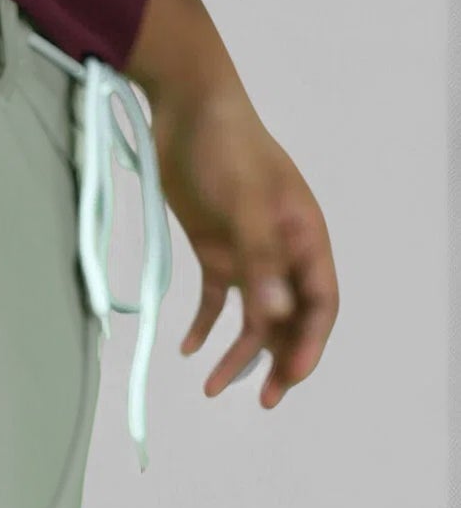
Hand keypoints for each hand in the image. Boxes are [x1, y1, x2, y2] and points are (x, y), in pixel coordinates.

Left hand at [150, 84, 338, 408]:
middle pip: (292, 317)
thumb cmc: (226, 147)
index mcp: (306, 237)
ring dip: (238, 352)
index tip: (287, 378)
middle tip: (263, 399)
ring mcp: (251, 252)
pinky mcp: (216, 249)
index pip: (321, 302)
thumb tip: (274, 314)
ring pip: (254, 315)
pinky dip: (205, 325)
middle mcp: (284, 250)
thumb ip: (259, 260)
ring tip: (210, 387)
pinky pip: (217, 299)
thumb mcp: (244, 205)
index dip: (309, 343)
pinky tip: (188, 349)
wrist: (186, 108)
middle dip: (280, 359)